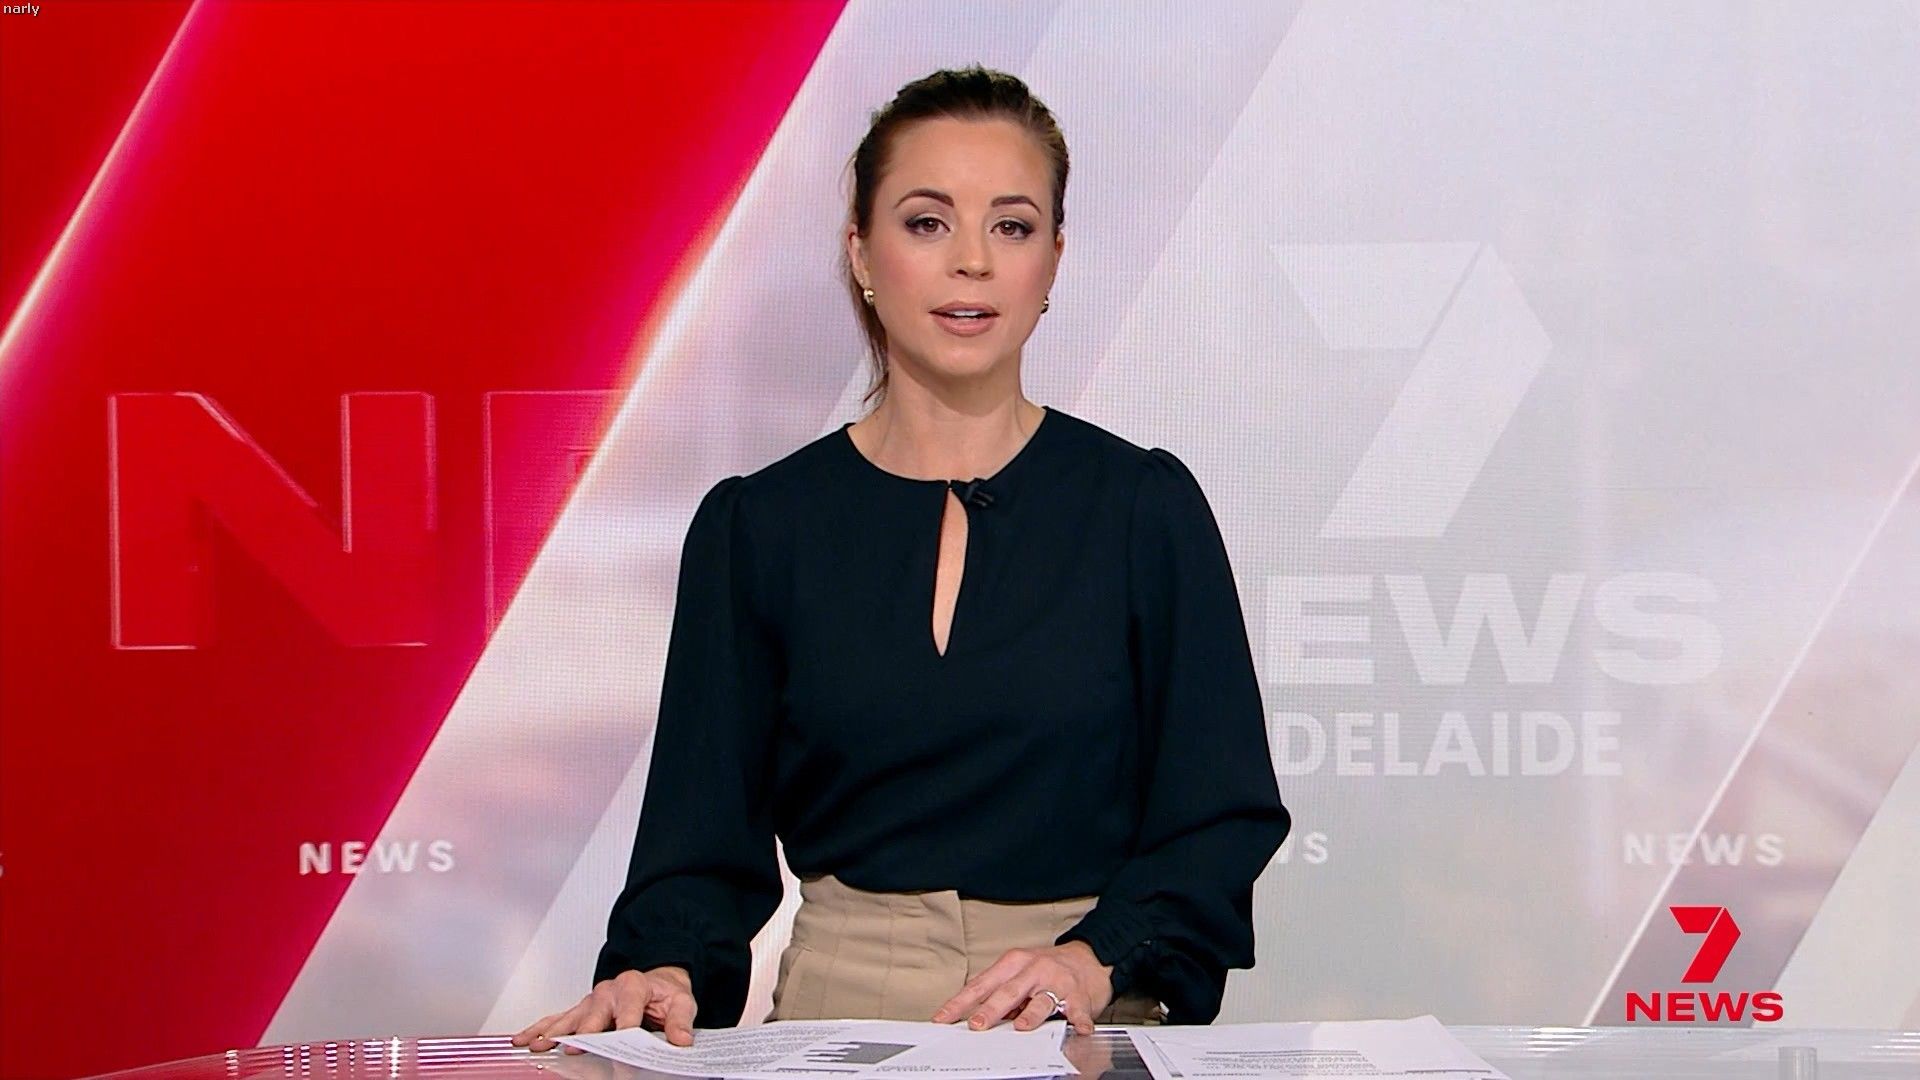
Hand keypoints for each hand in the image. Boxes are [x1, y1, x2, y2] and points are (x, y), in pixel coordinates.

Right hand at [511, 966, 697, 1052]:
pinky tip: (525, 1038)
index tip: (621, 1055)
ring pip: (568, 1018)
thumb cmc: (664, 992)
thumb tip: (681, 1040)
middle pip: (592, 1016)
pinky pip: (557, 1018)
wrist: (656, 979)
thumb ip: (680, 1021)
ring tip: (536, 1044)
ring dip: (551, 1032)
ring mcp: (591, 1002)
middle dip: (582, 1034)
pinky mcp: (582, 1010)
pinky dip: (539, 1028)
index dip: (623, 1035)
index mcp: (632, 986)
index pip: (627, 1014)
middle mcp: (607, 992)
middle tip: (572, 1049)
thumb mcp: (681, 1002)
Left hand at [929, 942, 1112, 1036]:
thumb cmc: (1047, 968)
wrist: (1088, 958)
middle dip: (991, 1009)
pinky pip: (1078, 1009)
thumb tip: (979, 1017)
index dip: (960, 1002)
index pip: (981, 984)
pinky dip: (1079, 1020)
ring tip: (1022, 1026)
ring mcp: (1057, 982)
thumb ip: (1002, 993)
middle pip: (1008, 991)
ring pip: (1041, 999)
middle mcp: (1033, 969)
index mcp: (1013, 963)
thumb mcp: (1020, 973)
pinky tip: (1079, 1029)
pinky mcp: (1079, 995)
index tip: (943, 1018)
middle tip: (977, 1024)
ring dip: (1031, 1014)